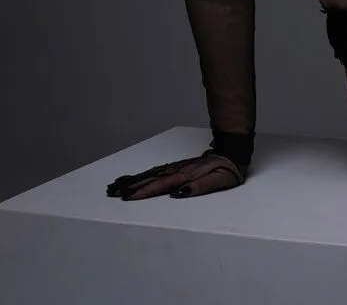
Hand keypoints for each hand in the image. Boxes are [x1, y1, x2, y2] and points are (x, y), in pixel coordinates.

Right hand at [106, 150, 244, 199]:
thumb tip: (179, 194)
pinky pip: (156, 170)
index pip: (161, 185)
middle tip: (112, 192)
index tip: (128, 197)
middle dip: (131, 186)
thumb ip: (200, 187)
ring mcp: (176, 167)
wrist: (231, 153)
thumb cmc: (226, 171)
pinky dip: (143, 174)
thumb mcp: (218, 181)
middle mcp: (178, 170)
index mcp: (186, 175)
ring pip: (151, 173)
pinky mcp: (176, 166)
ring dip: (133, 180)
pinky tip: (134, 179)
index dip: (144, 192)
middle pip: (151, 178)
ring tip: (116, 185)